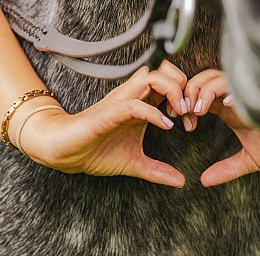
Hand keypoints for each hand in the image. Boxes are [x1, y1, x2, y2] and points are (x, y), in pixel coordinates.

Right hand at [19, 61, 187, 187]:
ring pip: (151, 77)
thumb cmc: (97, 151)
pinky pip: (135, 104)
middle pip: (164, 69)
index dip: (187, 95)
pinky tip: (166, 126)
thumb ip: (158, 170)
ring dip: (172, 92)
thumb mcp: (135, 163)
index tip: (193, 118)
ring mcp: (121, 102)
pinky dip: (153, 113)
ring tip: (180, 114)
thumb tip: (181, 182)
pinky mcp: (109, 113)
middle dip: (184, 86)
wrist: (67, 153)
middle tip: (189, 111)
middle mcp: (133, 97)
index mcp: (142, 104)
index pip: (170, 82)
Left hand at [184, 69, 259, 186]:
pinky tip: (225, 104)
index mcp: (230, 109)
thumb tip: (203, 181)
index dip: (186, 105)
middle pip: (201, 81)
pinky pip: (239, 80)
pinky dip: (228, 88)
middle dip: (188, 93)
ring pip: (215, 77)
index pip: (199, 96)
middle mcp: (236, 97)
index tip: (183, 123)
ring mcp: (248, 91)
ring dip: (202, 91)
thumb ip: (227, 168)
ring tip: (199, 111)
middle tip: (182, 113)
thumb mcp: (250, 159)